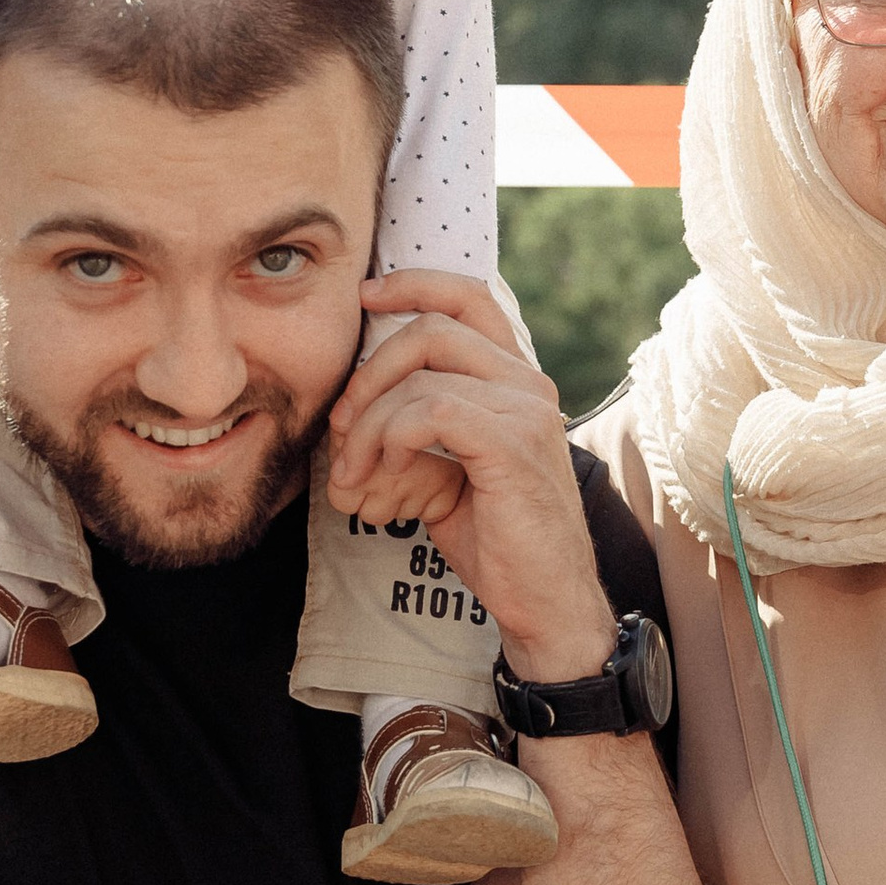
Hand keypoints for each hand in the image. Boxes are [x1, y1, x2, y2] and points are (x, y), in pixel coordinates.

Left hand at [326, 272, 614, 682]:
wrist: (544, 600)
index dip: (413, 284)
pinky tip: (388, 473)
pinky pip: (430, 411)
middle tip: (341, 424)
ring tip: (354, 471)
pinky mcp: (513, 444)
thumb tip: (351, 407)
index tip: (366, 296)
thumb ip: (422, 424)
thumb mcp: (450, 468)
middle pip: (432, 329)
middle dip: (369, 372)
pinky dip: (392, 439)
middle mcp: (528, 384)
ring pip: (422, 376)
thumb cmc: (497, 539)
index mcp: (517, 380)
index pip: (467, 297)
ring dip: (369, 422)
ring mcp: (526, 411)